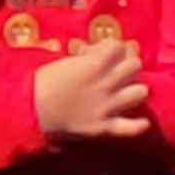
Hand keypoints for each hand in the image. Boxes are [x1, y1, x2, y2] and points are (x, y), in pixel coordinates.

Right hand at [34, 38, 151, 144]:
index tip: (101, 54)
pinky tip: (143, 122)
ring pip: (140, 92)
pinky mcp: (104, 127)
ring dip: (134, 90)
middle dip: (126, 65)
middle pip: (135, 66)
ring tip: (125, 92)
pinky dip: (138, 125)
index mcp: (93, 65)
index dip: (112, 48)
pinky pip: (131, 128)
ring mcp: (107, 106)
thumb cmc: (44, 83)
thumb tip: (95, 54)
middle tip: (116, 71)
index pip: (119, 47)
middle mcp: (105, 84)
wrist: (31, 111)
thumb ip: (86, 57)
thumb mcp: (65, 62)